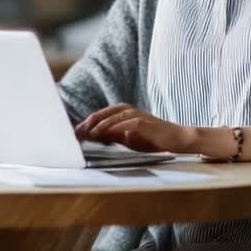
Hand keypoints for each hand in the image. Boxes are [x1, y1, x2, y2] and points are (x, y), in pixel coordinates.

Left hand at [74, 103, 195, 152]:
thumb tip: (93, 137)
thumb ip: (113, 136)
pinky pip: (129, 123)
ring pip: (114, 117)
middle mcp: (128, 111)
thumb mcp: (128, 139)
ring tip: (88, 133)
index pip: (99, 116)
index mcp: (122, 113)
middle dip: (88, 123)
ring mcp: (137, 115)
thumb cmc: (152, 139)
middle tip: (76, 133)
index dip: (86, 125)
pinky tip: (108, 133)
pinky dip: (117, 127)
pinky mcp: (146, 122)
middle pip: (103, 114)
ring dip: (100, 125)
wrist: (177, 139)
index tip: (74, 134)